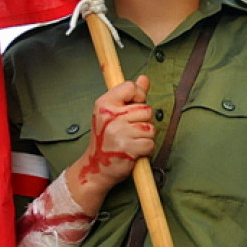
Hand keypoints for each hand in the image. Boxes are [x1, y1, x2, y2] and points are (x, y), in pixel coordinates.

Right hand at [66, 76, 155, 206]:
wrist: (96, 168)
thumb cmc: (106, 139)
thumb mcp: (113, 113)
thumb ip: (131, 96)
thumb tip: (144, 78)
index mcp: (104, 104)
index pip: (131, 87)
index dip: (139, 96)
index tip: (134, 106)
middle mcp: (110, 116)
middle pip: (146, 109)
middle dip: (144, 121)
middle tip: (130, 130)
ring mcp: (119, 132)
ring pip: (151, 127)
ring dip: (145, 136)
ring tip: (131, 140)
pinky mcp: (128, 148)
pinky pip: (150, 143)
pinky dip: (146, 149)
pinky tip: (134, 150)